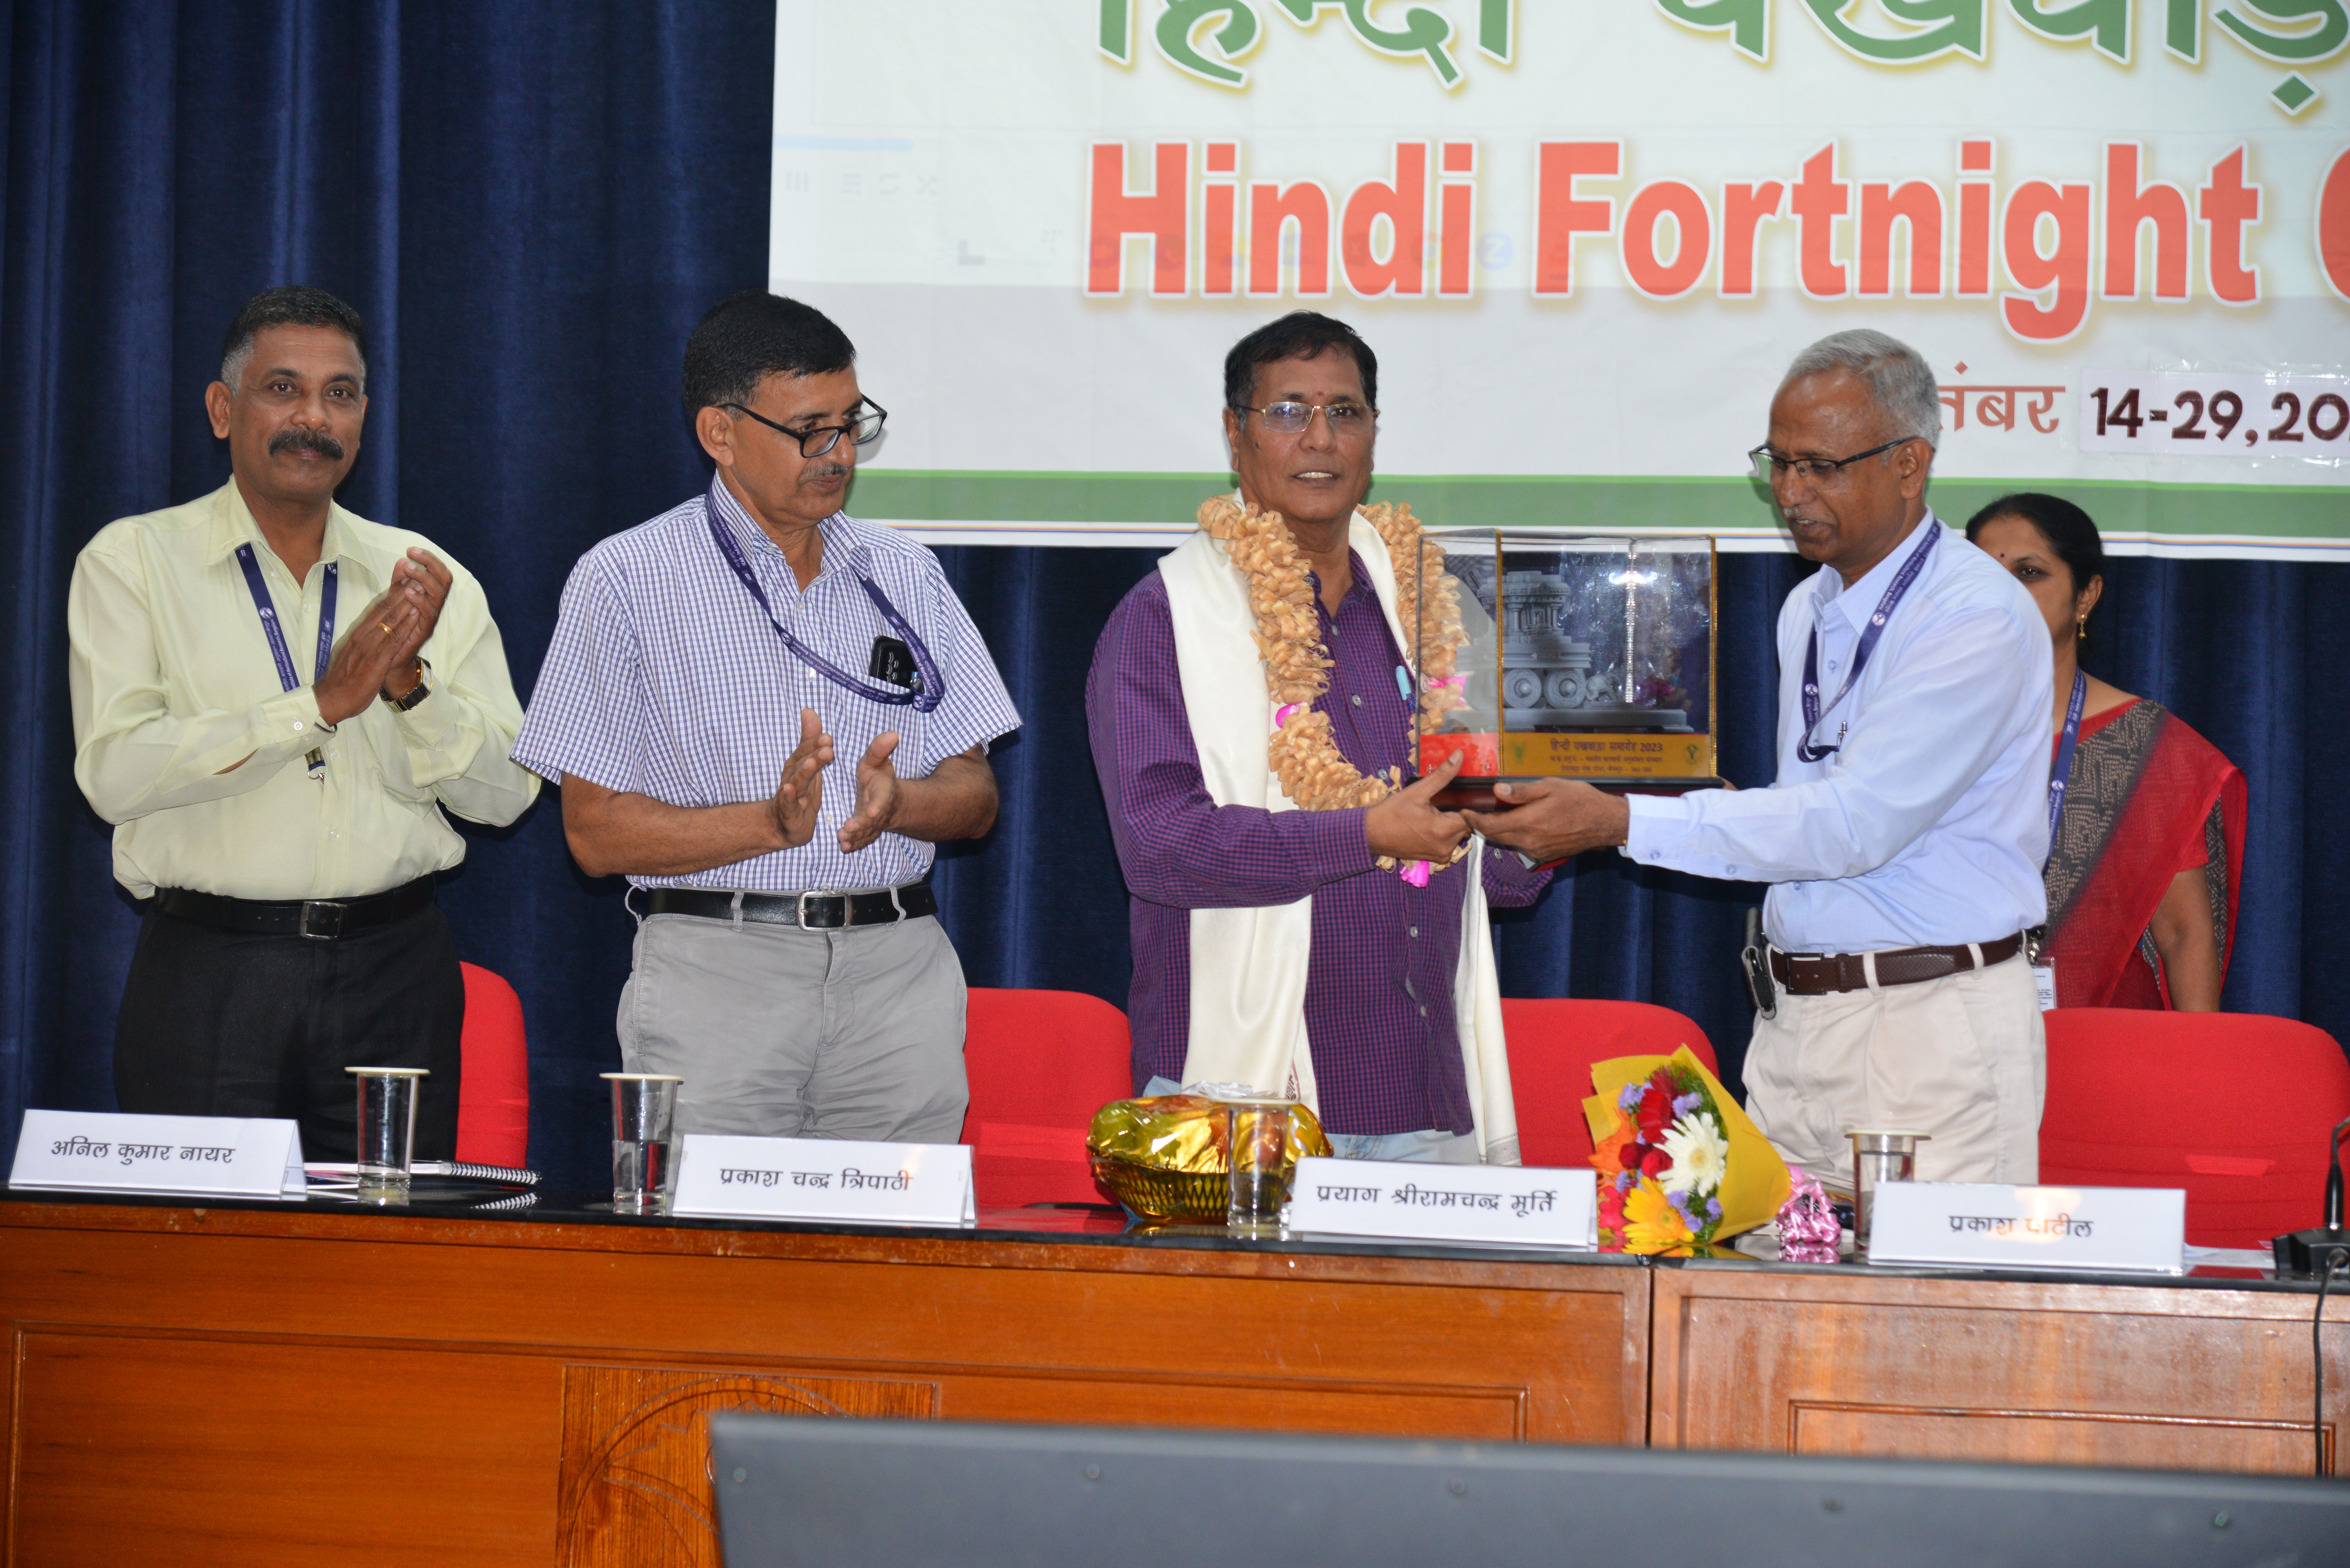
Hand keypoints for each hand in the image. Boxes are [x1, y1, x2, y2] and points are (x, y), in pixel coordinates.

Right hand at [314, 587, 420, 724]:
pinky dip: (405, 625)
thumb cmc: (343, 679)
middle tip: (416, 572)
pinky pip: (392, 639)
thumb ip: (362, 640)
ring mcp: (368, 647)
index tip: (404, 577)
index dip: (391, 592)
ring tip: (420, 585)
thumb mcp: (352, 653)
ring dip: (406, 602)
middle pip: (383, 608)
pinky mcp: (375, 660)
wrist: (331, 699)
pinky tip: (416, 614)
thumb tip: (370, 631)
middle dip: (401, 590)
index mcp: (357, 633)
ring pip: (389, 619)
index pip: (376, 608)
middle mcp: (362, 635)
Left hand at [380, 548, 452, 699]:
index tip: (412, 550)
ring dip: (424, 579)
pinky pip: (428, 615)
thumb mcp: (395, 601)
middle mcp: (433, 607)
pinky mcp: (423, 633)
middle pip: (445, 581)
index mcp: (428, 597)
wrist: (389, 661)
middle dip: (430, 564)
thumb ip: (399, 583)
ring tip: (409, 569)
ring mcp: (429, 620)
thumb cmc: (393, 630)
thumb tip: (402, 560)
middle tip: (413, 554)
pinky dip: (420, 601)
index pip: (438, 573)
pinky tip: (409, 591)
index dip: (429, 560)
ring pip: (438, 595)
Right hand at [769, 708, 833, 848]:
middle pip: (803, 763)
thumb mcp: (808, 763)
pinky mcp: (789, 811)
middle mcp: (792, 776)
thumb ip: (809, 740)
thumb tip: (808, 710)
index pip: (806, 751)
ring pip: (797, 781)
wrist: (783, 824)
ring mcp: (789, 794)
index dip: (815, 743)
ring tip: (811, 763)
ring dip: (804, 772)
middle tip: (828, 746)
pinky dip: (788, 796)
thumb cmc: (799, 791)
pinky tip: (789, 790)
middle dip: (814, 754)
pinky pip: (788, 803)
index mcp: (798, 765)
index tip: (829, 737)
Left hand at [838, 732, 901, 853]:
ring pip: (865, 833)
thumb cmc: (879, 777)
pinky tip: (844, 847)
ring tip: (842, 838)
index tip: (872, 812)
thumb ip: (880, 749)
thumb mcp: (877, 761)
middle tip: (848, 828)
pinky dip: (854, 845)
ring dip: (855, 837)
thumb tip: (892, 733)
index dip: (877, 806)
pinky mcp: (866, 833)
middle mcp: (879, 811)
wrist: (888, 800)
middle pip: (871, 821)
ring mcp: (873, 825)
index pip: (881, 799)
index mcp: (882, 792)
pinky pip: (861, 841)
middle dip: (861, 825)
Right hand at [1363, 752, 1469, 862]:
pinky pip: (1449, 843)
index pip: (1470, 815)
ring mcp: (1441, 855)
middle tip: (1439, 804)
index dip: (1465, 804)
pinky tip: (1429, 826)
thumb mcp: (1417, 791)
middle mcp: (1446, 846)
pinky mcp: (1435, 858)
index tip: (1455, 796)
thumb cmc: (1392, 812)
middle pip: (1464, 825)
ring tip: (1433, 814)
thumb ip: (1442, 775)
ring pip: (1457, 834)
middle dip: (1455, 813)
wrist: (1372, 834)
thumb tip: (1459, 755)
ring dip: (1450, 824)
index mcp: (1444, 830)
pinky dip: (1443, 834)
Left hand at [1463, 778, 1629, 863]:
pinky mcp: (1545, 854)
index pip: (1489, 826)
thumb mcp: (1550, 787)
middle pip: (1495, 836)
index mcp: (1527, 823)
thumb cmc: (1579, 799)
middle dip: (1482, 825)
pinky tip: (1518, 823)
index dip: (1472, 819)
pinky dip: (1514, 836)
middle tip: (1474, 813)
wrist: (1605, 822)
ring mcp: (1536, 850)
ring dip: (1498, 831)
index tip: (1463, 811)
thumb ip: (1522, 791)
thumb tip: (1496, 789)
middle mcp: (1529, 841)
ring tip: (1494, 815)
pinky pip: (1521, 846)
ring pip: (1507, 842)